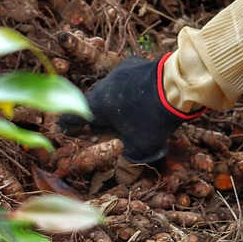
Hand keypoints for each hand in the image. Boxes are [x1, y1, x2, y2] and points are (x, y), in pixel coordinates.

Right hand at [58, 54, 201, 163]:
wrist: (177, 84)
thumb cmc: (152, 118)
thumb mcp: (140, 146)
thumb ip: (129, 162)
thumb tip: (124, 178)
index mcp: (97, 104)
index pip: (73, 115)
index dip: (69, 125)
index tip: (65, 129)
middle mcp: (104, 84)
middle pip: (95, 103)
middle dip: (98, 116)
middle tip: (104, 127)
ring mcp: (121, 70)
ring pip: (112, 89)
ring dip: (116, 101)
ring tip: (127, 113)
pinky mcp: (137, 63)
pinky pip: (128, 79)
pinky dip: (131, 89)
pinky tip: (142, 96)